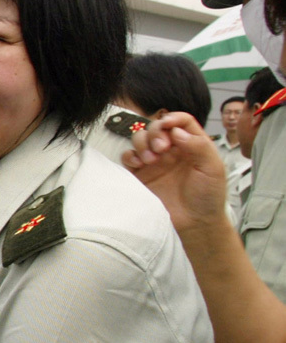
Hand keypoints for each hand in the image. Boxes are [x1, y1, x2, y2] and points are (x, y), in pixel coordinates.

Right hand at [123, 112, 228, 236]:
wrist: (194, 223)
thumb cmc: (208, 197)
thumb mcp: (213, 168)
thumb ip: (199, 146)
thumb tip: (176, 131)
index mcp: (191, 144)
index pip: (181, 121)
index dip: (173, 118)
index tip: (168, 125)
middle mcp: (172, 150)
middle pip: (157, 127)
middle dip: (155, 133)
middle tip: (161, 148)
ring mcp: (155, 162)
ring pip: (140, 139)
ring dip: (142, 143)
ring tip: (151, 160)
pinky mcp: (141, 174)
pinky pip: (129, 157)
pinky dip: (130, 156)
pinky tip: (139, 164)